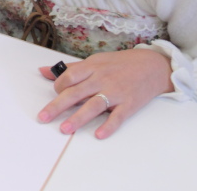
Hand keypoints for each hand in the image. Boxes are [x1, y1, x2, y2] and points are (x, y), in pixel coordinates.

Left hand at [37, 48, 174, 138]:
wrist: (153, 66)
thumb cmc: (121, 64)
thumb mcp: (95, 61)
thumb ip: (70, 68)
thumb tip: (43, 71)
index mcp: (92, 67)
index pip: (69, 77)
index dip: (58, 86)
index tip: (56, 94)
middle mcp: (102, 79)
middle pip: (75, 93)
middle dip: (57, 106)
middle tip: (43, 118)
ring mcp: (116, 92)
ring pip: (93, 105)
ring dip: (78, 118)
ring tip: (65, 129)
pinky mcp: (129, 104)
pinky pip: (118, 116)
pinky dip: (109, 126)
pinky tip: (99, 134)